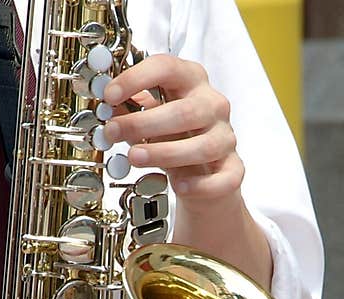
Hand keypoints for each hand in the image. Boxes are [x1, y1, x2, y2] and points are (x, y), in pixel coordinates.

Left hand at [102, 54, 243, 206]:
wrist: (202, 172)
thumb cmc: (175, 138)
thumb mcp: (149, 119)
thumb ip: (131, 111)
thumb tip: (109, 109)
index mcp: (191, 81)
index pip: (167, 68)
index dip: (136, 79)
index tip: (110, 95)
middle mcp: (213, 105)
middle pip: (185, 111)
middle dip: (144, 123)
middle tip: (115, 132)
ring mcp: (226, 138)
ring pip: (203, 146)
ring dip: (165, 153)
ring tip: (135, 158)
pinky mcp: (234, 169)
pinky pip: (222, 178)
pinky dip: (199, 184)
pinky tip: (178, 185)